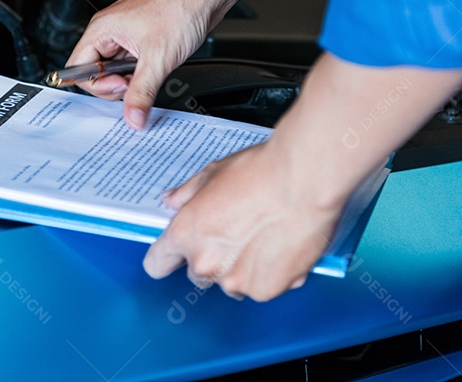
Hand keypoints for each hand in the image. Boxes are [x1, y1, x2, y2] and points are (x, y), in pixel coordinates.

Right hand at [66, 0, 220, 129]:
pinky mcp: (138, 39)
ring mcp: (124, 35)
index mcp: (102, 28)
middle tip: (136, 83)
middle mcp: (109, 30)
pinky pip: (128, 64)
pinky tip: (153, 70)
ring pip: (113, 70)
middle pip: (94, 72)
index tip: (121, 87)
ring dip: (128, 80)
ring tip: (149, 73)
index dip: (97, 85)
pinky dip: (138, 73)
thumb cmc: (181, 9)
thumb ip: (142, 92)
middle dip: (114, 85)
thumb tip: (132, 118)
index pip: (78, 68)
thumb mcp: (159, 59)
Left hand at [143, 140, 342, 301]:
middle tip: (235, 234)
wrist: (304, 181)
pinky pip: (263, 286)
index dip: (167, 257)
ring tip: (263, 238)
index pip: (157, 264)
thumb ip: (187, 193)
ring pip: (233, 283)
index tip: (176, 253)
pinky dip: (271, 274)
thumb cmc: (261, 172)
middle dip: (212, 259)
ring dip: (242, 269)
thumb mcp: (213, 173)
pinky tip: (282, 246)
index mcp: (186, 235)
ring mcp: (238, 281)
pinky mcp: (268, 289)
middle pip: (198, 274)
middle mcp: (207, 264)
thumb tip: (173, 200)